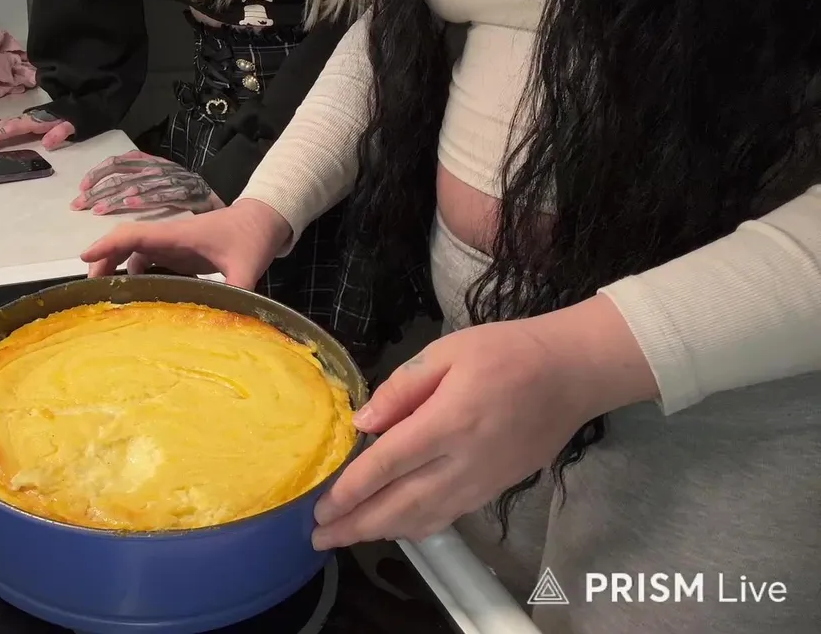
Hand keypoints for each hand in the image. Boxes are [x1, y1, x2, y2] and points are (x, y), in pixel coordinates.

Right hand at [0, 110, 75, 150]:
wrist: (79, 103)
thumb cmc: (74, 116)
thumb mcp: (72, 124)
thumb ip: (60, 133)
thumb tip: (46, 144)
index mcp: (35, 121)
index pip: (11, 129)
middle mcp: (26, 118)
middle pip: (2, 126)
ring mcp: (24, 118)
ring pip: (1, 123)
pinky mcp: (25, 118)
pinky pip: (5, 121)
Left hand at [71, 151, 222, 214]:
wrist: (225, 201)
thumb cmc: (187, 197)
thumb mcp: (160, 187)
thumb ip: (137, 189)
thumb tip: (107, 206)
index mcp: (151, 163)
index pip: (119, 162)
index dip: (98, 173)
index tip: (81, 188)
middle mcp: (160, 168)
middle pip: (123, 175)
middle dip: (99, 190)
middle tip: (81, 205)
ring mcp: (175, 180)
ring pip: (139, 184)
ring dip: (116, 198)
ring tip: (99, 210)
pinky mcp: (188, 193)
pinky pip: (164, 194)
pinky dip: (146, 199)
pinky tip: (129, 206)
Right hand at [80, 199, 292, 286]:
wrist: (263, 221)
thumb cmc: (252, 236)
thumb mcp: (248, 266)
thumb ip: (238, 291)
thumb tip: (229, 321)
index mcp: (178, 235)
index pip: (134, 235)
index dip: (107, 245)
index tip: (85, 259)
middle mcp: (169, 238)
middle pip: (125, 244)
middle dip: (104, 262)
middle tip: (92, 292)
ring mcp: (172, 246)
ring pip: (134, 254)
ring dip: (117, 270)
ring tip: (108, 299)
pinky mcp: (177, 255)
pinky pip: (148, 263)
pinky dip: (135, 276)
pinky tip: (136, 298)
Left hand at [311, 295, 657, 547]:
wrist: (571, 374)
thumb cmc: (506, 353)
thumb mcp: (447, 351)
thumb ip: (401, 387)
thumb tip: (363, 422)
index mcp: (447, 422)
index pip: (387, 465)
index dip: (350, 491)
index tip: (321, 506)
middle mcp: (462, 461)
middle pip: (400, 504)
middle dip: (356, 525)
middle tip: (318, 537)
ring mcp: (481, 481)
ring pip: (423, 518)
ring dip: (381, 532)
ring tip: (346, 538)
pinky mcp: (495, 489)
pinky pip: (447, 516)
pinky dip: (415, 528)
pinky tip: (393, 529)